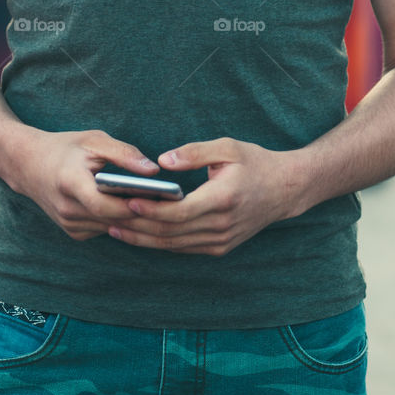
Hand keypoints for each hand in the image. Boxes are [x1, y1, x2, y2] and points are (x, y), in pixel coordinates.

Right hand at [19, 128, 159, 240]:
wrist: (28, 165)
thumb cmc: (65, 147)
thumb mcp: (93, 140)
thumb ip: (124, 154)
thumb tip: (154, 171)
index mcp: (70, 183)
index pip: (104, 204)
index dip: (132, 204)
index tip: (161, 198)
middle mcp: (67, 210)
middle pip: (112, 219)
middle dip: (142, 213)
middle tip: (172, 204)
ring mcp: (68, 224)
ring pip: (111, 227)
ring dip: (134, 219)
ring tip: (164, 207)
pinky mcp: (73, 232)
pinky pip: (104, 229)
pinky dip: (120, 220)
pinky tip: (139, 209)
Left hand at [105, 137, 303, 255]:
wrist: (285, 189)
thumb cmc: (255, 162)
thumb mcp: (227, 147)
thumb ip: (193, 152)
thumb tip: (161, 161)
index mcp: (222, 199)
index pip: (179, 212)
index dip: (152, 209)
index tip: (128, 201)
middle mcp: (221, 225)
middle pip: (171, 232)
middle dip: (138, 226)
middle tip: (109, 217)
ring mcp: (221, 241)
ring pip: (174, 245)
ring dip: (144, 239)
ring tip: (115, 228)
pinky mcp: (220, 247)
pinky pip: (184, 248)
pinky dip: (161, 242)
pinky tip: (140, 234)